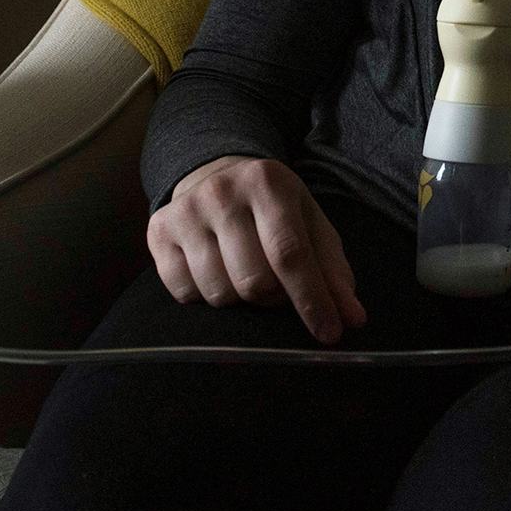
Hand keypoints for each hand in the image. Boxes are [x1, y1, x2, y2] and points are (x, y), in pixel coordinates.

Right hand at [147, 156, 367, 345]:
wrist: (216, 177)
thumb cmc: (273, 209)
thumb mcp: (310, 225)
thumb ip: (333, 271)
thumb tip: (352, 318)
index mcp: (268, 183)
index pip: (290, 254)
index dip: (311, 300)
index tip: (330, 333)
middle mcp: (222, 192)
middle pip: (254, 281)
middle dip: (274, 299)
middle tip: (278, 289)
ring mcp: (186, 211)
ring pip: (219, 293)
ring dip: (241, 300)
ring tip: (247, 275)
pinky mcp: (158, 231)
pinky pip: (185, 294)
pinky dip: (206, 298)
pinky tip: (216, 272)